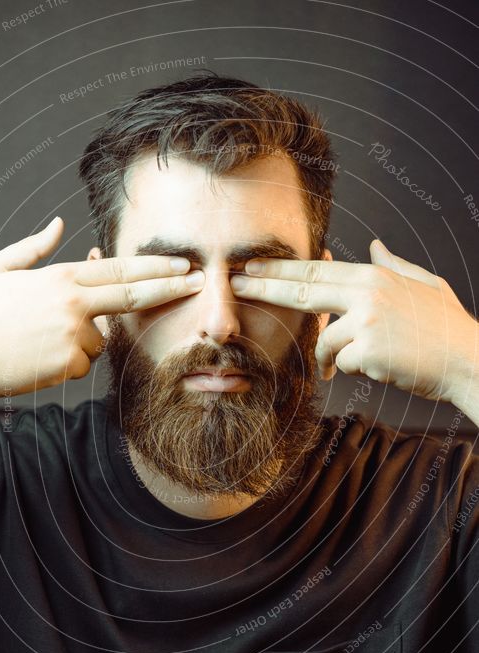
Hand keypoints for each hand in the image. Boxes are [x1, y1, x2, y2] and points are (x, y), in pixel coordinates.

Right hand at [0, 217, 203, 403]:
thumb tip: (59, 222)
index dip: (155, 266)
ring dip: (83, 340)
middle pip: (134, 294)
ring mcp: (75, 334)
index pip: (120, 269)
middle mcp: (74, 303)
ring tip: (39, 339)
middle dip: (171, 286)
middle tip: (200, 282)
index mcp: (60, 277)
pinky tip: (38, 357)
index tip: (182, 263)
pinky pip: (83, 363)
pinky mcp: (71, 364)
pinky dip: (67, 361)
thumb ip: (34, 246)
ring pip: (101, 339)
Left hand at [231, 239, 478, 408]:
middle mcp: (368, 292)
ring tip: (352, 364)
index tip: (253, 266)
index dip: (280, 270)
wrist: (469, 361)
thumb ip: (394, 264)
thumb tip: (372, 244)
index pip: (317, 272)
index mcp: (375, 276)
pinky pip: (339, 363)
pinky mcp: (367, 350)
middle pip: (303, 290)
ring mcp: (366, 320)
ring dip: (329, 357)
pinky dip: (349, 370)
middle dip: (264, 287)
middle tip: (234, 284)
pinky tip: (375, 368)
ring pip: (325, 340)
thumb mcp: (425, 285)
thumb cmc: (447, 328)